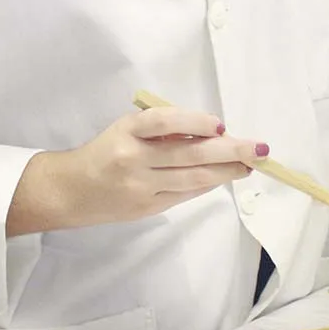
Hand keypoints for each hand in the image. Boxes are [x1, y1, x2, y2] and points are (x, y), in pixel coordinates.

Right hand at [8, 106, 260, 234]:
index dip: (194, 121)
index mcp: (127, 131)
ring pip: (193, 178)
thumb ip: (161, 130)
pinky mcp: (147, 208)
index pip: (163, 122)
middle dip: (229, 151)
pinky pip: (185, 194)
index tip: (220, 124)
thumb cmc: (104, 152)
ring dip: (227, 171)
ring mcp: (141, 187)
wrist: (71, 191)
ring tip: (249, 165)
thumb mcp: (126, 130)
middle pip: (189, 154)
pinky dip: (207, 184)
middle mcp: (133, 159)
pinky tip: (224, 177)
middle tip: (258, 148)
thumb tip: (211, 131)